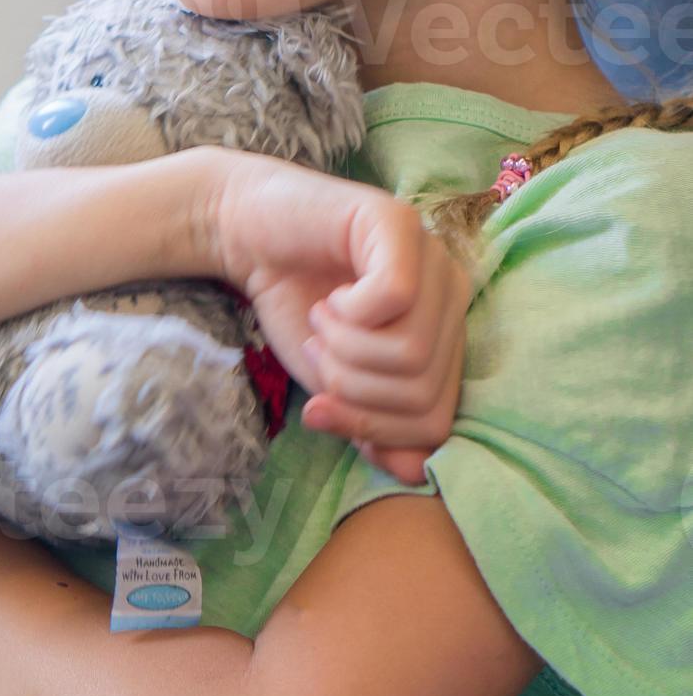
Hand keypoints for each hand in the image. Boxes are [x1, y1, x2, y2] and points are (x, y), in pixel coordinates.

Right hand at [199, 150, 471, 483]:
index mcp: (444, 337)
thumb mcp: (333, 384)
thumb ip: (373, 428)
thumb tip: (413, 472)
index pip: (436, 422)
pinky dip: (348, 314)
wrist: (244, 236)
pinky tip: (331, 297)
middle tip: (322, 352)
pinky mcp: (400, 223)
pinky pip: (394, 298)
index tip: (324, 403)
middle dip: (354, 390)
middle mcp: (452, 294)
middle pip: (422, 392)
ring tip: (323, 322)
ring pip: (412, 352)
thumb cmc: (293, 306)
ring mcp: (432, 256)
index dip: (375, 431)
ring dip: (346, 350)